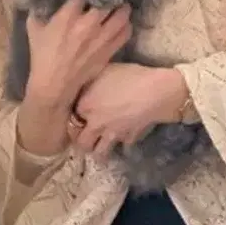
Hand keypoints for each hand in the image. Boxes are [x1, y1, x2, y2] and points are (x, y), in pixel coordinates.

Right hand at [17, 0, 132, 156]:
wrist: (54, 86)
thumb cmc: (41, 56)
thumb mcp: (33, 29)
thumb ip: (38, 11)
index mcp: (68, 16)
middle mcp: (88, 23)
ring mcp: (101, 38)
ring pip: (122, 15)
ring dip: (122, 7)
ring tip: (119, 4)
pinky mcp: (109, 50)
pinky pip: (125, 33)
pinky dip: (125, 25)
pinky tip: (121, 23)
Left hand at [70, 64, 189, 159]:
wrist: (154, 91)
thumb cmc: (128, 76)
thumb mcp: (103, 71)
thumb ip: (90, 83)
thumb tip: (84, 87)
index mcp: (85, 107)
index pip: (71, 118)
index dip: (74, 117)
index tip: (78, 115)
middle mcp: (95, 125)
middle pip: (82, 143)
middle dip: (82, 143)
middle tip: (84, 138)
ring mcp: (113, 135)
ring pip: (100, 153)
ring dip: (98, 152)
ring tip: (99, 148)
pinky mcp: (130, 139)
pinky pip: (123, 147)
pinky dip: (122, 146)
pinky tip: (123, 140)